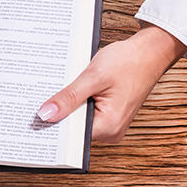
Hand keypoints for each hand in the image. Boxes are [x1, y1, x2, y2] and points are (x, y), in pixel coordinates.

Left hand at [35, 25, 185, 142]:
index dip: (52, 124)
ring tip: (67, 87)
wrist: (151, 52)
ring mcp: (112, 124)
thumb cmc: (129, 61)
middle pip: (74, 128)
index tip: (35, 114)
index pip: (71, 135)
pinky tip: (77, 88)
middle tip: (46, 95)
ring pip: (79, 119)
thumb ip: (69, 97)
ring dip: (70, 104)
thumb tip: (46, 114)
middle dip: (60, 111)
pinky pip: (88, 113)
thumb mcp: (93, 77)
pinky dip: (79, 101)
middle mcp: (111, 131)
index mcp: (109, 127)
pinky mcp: (111, 115)